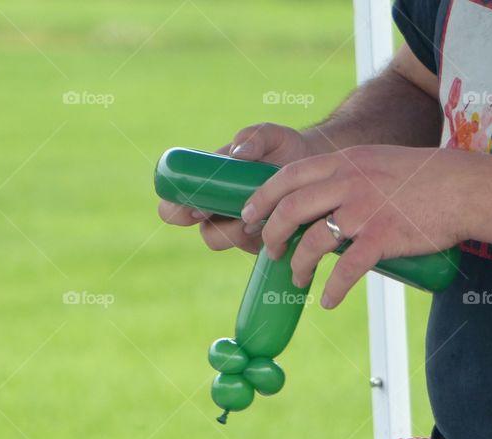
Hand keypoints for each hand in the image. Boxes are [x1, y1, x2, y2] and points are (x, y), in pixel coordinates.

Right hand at [157, 123, 329, 253]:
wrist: (317, 165)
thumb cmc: (285, 148)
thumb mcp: (271, 135)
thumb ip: (254, 137)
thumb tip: (239, 154)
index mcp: (208, 186)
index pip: (174, 206)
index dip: (176, 210)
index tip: (195, 206)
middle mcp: (219, 211)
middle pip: (203, 233)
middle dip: (215, 228)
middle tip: (234, 214)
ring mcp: (241, 229)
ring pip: (225, 242)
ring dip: (238, 231)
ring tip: (260, 214)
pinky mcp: (263, 242)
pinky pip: (255, 249)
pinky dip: (265, 238)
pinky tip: (281, 223)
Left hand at [242, 145, 473, 307]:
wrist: (464, 188)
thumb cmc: (427, 178)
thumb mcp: (380, 162)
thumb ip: (352, 177)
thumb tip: (329, 201)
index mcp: (345, 162)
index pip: (288, 176)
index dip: (262, 197)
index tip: (250, 215)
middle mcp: (348, 183)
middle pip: (290, 209)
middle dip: (271, 235)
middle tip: (269, 252)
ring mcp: (364, 211)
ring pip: (312, 242)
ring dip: (298, 266)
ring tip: (298, 279)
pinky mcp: (382, 238)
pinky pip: (346, 270)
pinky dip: (332, 289)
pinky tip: (328, 300)